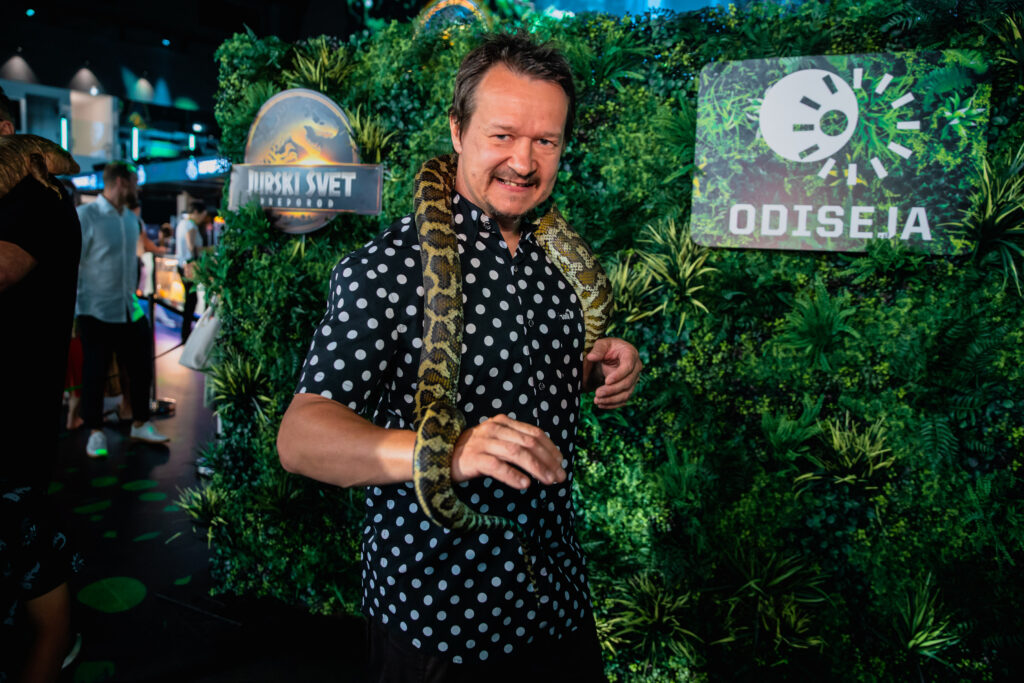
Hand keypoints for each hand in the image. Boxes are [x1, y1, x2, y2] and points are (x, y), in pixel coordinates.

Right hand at [451, 414, 565, 489]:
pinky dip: (513, 476)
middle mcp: (494, 429)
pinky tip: (525, 485)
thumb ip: (515, 444)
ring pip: (517, 453)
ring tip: (548, 481)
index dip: (551, 448)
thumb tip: (546, 459)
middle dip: (548, 461)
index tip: (561, 463)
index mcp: (503, 422)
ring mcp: (483, 443)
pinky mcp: (474, 458)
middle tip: (560, 476)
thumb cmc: (472, 452)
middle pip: (529, 443)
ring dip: (537, 468)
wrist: (439, 456)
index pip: (534, 433)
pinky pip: (497, 467)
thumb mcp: (495, 441)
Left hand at [585, 337, 641, 408]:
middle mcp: (636, 368)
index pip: (628, 367)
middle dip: (612, 390)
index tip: (606, 381)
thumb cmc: (608, 348)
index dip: (618, 375)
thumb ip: (597, 350)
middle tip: (597, 393)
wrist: (611, 356)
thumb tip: (591, 357)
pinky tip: (601, 404)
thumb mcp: (602, 344)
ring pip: (626, 394)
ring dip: (611, 399)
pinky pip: (623, 399)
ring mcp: (634, 379)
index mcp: (631, 354)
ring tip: (597, 400)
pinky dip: (613, 404)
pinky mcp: (629, 388)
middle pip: (627, 383)